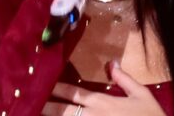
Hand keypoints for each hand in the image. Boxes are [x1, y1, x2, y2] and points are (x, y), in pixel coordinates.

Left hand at [42, 61, 165, 115]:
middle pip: (63, 111)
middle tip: (31, 102)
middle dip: (46, 106)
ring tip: (36, 113)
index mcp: (103, 102)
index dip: (56, 88)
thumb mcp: (142, 95)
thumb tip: (112, 63)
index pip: (74, 93)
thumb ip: (124, 79)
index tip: (42, 83)